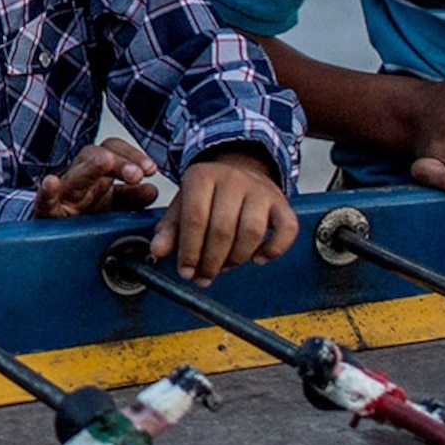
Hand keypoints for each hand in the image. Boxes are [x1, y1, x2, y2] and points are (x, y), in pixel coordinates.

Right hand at [31, 138, 158, 219]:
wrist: (56, 241)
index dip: (134, 156)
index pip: (114, 150)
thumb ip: (132, 198)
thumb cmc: (84, 216)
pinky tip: (51, 183)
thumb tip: (152, 190)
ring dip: (91, 167)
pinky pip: (44, 200)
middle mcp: (78, 176)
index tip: (151, 170)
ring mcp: (62, 193)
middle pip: (96, 155)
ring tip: (105, 162)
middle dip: (119, 162)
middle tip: (137, 175)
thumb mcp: (113, 206)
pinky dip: (47, 192)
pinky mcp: (46, 212)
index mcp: (96, 172)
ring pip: (75, 174)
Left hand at [150, 149, 297, 282]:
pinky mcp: (281, 203)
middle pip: (222, 229)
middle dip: (211, 261)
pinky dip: (274, 250)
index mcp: (202, 176)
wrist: (240, 168)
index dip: (189, 250)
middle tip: (203, 276)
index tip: (186, 271)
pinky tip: (258, 258)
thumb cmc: (209, 193)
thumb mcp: (182, 204)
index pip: (195, 218)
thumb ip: (169, 229)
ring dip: (236, 259)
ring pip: (251, 232)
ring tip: (224, 266)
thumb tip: (157, 251)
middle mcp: (233, 180)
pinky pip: (286, 230)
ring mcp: (260, 191)